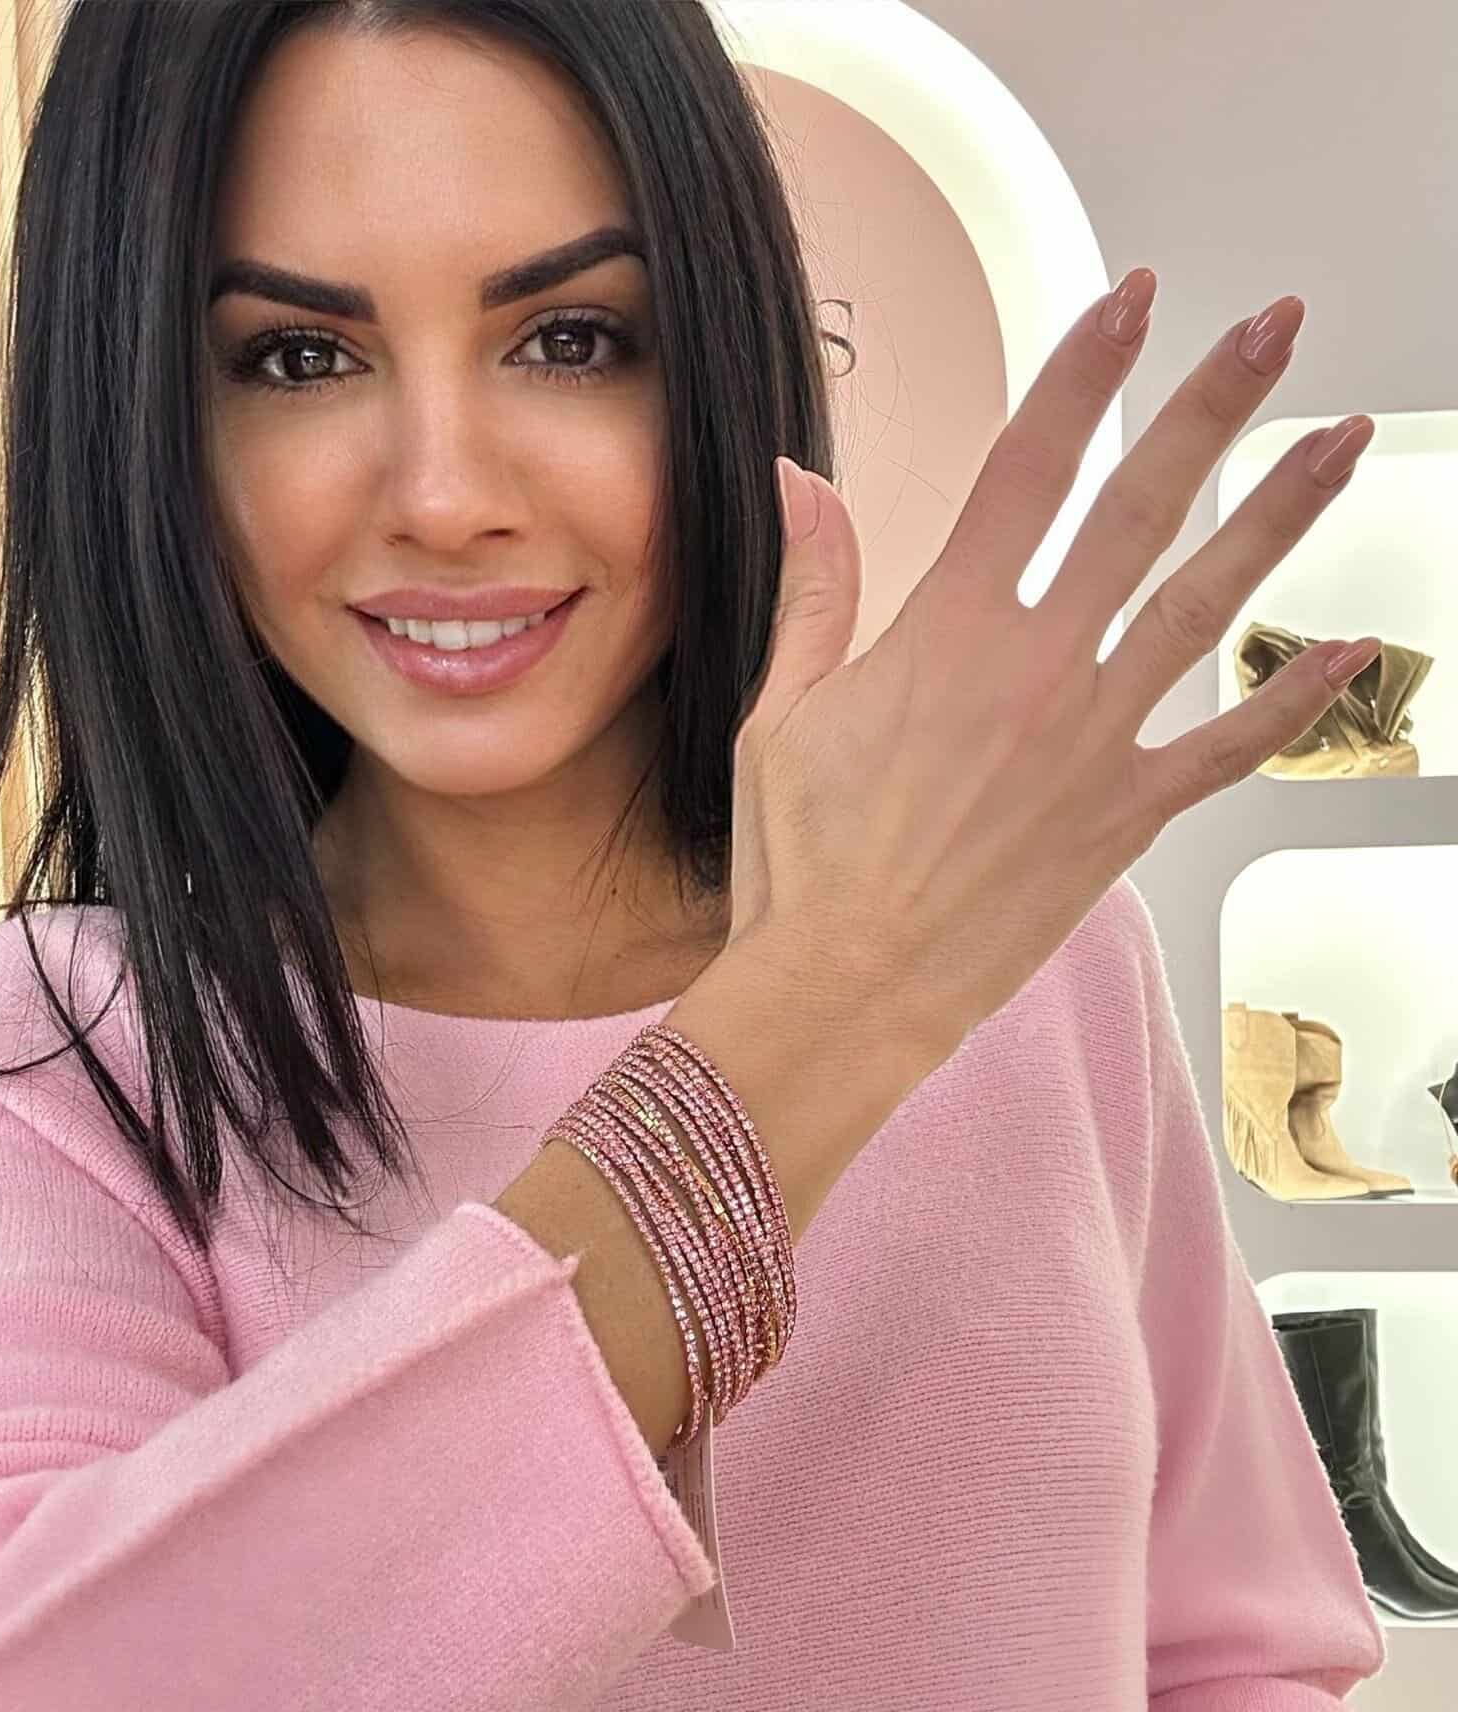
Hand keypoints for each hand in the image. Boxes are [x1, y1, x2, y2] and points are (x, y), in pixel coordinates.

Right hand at [731, 274, 1374, 1077]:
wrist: (843, 991)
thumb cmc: (802, 865)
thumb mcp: (777, 713)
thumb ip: (812, 587)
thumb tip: (800, 479)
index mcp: (947, 630)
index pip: (1030, 465)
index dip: (1086, 371)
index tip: (1132, 301)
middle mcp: (1036, 668)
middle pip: (1141, 507)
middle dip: (1212, 404)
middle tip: (1275, 327)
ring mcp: (1091, 742)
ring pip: (1205, 606)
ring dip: (1280, 517)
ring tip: (1342, 441)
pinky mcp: (1122, 817)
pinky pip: (1226, 750)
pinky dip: (1292, 702)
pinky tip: (1352, 650)